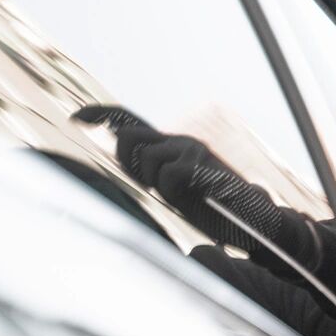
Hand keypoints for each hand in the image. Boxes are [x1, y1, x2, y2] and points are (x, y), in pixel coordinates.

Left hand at [73, 105, 320, 268]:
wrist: (258, 220)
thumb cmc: (217, 210)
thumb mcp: (175, 190)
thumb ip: (150, 172)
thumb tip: (120, 154)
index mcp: (172, 146)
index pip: (127, 121)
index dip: (99, 115)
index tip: (77, 119)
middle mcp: (181, 141)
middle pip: (127, 137)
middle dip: (129, 161)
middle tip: (155, 185)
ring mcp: (192, 149)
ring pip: (146, 158)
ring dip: (155, 181)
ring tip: (183, 195)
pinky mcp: (201, 164)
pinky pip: (168, 176)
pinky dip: (173, 190)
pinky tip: (194, 196)